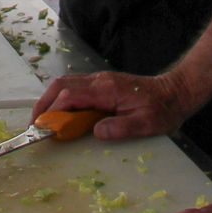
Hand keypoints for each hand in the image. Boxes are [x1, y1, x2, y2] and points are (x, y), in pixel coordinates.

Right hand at [32, 69, 193, 143]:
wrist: (175, 92)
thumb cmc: (162, 110)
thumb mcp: (145, 124)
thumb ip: (120, 128)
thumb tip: (96, 132)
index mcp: (107, 89)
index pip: (70, 96)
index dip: (53, 111)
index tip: (43, 128)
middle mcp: (99, 80)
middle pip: (61, 85)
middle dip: (44, 103)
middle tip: (36, 124)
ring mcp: (100, 80)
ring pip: (66, 84)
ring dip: (51, 100)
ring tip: (45, 122)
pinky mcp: (102, 84)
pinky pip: (75, 87)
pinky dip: (62, 99)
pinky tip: (63, 115)